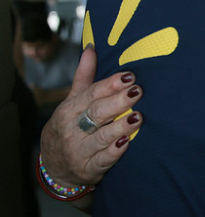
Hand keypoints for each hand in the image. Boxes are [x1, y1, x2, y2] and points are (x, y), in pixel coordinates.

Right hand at [38, 47, 143, 187]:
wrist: (54, 168)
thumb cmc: (69, 127)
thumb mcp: (72, 102)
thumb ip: (84, 77)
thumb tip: (91, 48)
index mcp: (69, 109)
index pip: (91, 94)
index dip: (110, 84)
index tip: (129, 76)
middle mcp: (73, 129)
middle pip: (97, 112)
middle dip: (118, 101)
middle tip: (137, 91)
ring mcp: (79, 150)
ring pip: (101, 137)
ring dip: (120, 127)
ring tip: (138, 117)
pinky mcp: (88, 168)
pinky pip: (102, 160)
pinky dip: (114, 152)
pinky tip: (126, 143)